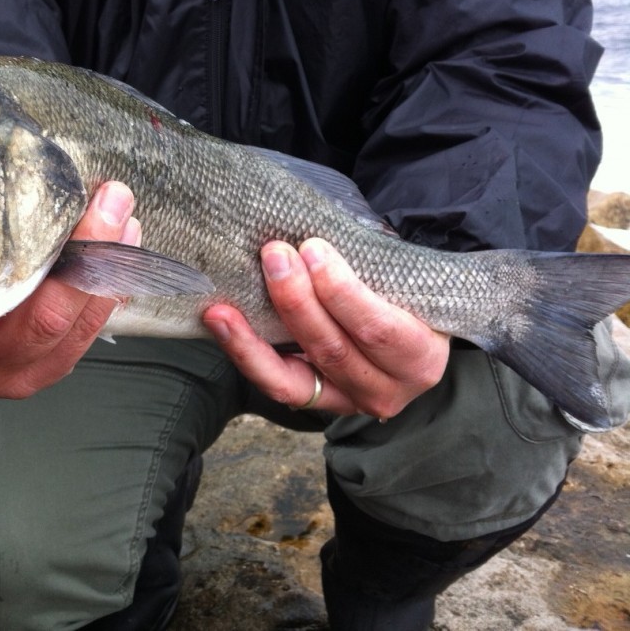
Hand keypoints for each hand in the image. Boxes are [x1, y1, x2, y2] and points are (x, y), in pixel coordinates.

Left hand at [202, 238, 449, 417]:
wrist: (405, 329)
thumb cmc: (400, 294)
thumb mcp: (401, 280)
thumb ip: (369, 266)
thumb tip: (314, 236)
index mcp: (419, 357)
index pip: (377, 328)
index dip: (342, 292)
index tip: (312, 248)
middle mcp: (386, 390)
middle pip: (332, 350)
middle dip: (296, 300)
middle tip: (273, 254)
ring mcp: (347, 401)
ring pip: (294, 377)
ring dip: (254, 335)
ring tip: (226, 301)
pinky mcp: (313, 403)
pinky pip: (275, 384)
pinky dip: (245, 353)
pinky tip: (220, 322)